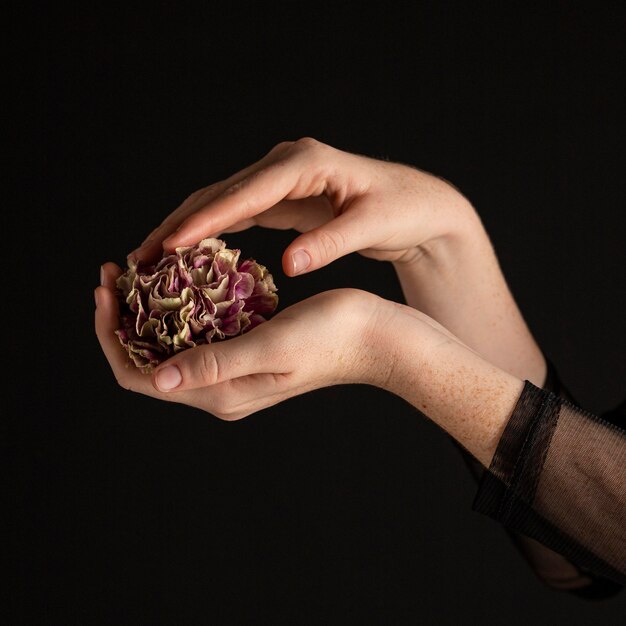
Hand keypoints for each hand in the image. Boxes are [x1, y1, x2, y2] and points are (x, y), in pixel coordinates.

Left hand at [95, 262, 396, 419]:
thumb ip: (216, 364)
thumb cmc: (332, 336)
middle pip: (148, 360)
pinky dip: (180, 308)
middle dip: (122, 317)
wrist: (375, 337)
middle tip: (115, 271)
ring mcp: (233, 372)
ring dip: (147, 311)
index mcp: (220, 393)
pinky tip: (181, 278)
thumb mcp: (272, 345)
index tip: (106, 288)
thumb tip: (158, 378)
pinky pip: (197, 334)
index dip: (111, 334)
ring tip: (139, 270)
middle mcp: (220, 389)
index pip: (140, 375)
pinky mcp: (245, 352)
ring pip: (170, 345)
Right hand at [128, 137, 476, 274]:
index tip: (168, 245)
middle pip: (219, 193)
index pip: (244, 192)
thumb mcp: (372, 226)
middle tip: (140, 257)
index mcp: (304, 163)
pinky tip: (187, 253)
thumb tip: (288, 265)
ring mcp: (280, 178)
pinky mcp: (281, 195)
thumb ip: (331, 243)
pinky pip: (234, 212)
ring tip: (150, 258)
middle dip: (178, 224)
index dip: (204, 219)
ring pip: (220, 201)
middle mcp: (284, 164)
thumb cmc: (401, 211)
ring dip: (185, 228)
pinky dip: (208, 231)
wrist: (419, 204)